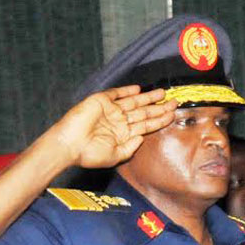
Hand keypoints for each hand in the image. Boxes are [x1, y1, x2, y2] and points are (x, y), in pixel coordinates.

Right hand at [46, 86, 176, 168]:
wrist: (69, 146)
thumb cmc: (90, 154)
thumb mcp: (116, 155)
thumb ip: (131, 147)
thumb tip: (142, 138)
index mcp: (124, 134)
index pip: (146, 125)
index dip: (160, 120)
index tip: (173, 115)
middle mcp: (119, 121)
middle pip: (144, 112)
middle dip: (159, 107)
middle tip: (175, 102)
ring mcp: (110, 110)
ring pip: (134, 102)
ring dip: (148, 97)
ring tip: (163, 93)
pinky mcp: (100, 102)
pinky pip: (116, 94)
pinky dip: (126, 91)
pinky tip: (139, 89)